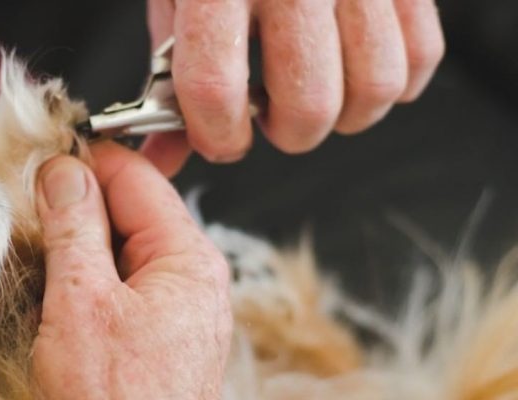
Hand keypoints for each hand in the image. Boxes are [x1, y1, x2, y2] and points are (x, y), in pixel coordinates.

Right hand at [32, 142, 231, 399]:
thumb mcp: (82, 302)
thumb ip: (75, 227)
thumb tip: (65, 171)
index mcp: (187, 259)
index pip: (137, 179)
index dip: (88, 161)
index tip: (43, 157)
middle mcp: (192, 278)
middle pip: (131, 211)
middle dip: (78, 204)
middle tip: (28, 205)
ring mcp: (178, 308)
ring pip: (122, 248)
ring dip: (78, 244)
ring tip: (36, 250)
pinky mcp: (159, 333)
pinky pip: (123, 284)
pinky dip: (88, 278)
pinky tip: (57, 290)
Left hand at [143, 0, 444, 174]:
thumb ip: (170, 76)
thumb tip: (167, 153)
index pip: (216, 85)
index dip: (218, 134)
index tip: (221, 138)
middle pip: (310, 104)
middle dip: (288, 133)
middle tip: (273, 116)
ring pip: (375, 88)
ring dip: (344, 116)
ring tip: (318, 94)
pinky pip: (422, 57)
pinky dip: (394, 83)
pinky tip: (357, 67)